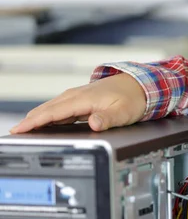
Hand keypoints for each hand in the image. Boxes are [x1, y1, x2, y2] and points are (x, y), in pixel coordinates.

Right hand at [10, 73, 146, 133]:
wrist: (141, 84)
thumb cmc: (134, 98)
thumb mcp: (124, 112)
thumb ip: (107, 118)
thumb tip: (93, 124)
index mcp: (83, 99)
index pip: (52, 112)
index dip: (34, 121)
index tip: (19, 130)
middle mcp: (76, 96)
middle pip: (46, 109)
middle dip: (29, 121)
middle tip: (14, 134)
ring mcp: (77, 97)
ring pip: (51, 108)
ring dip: (36, 118)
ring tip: (23, 130)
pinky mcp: (81, 100)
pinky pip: (59, 109)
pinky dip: (47, 116)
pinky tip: (43, 124)